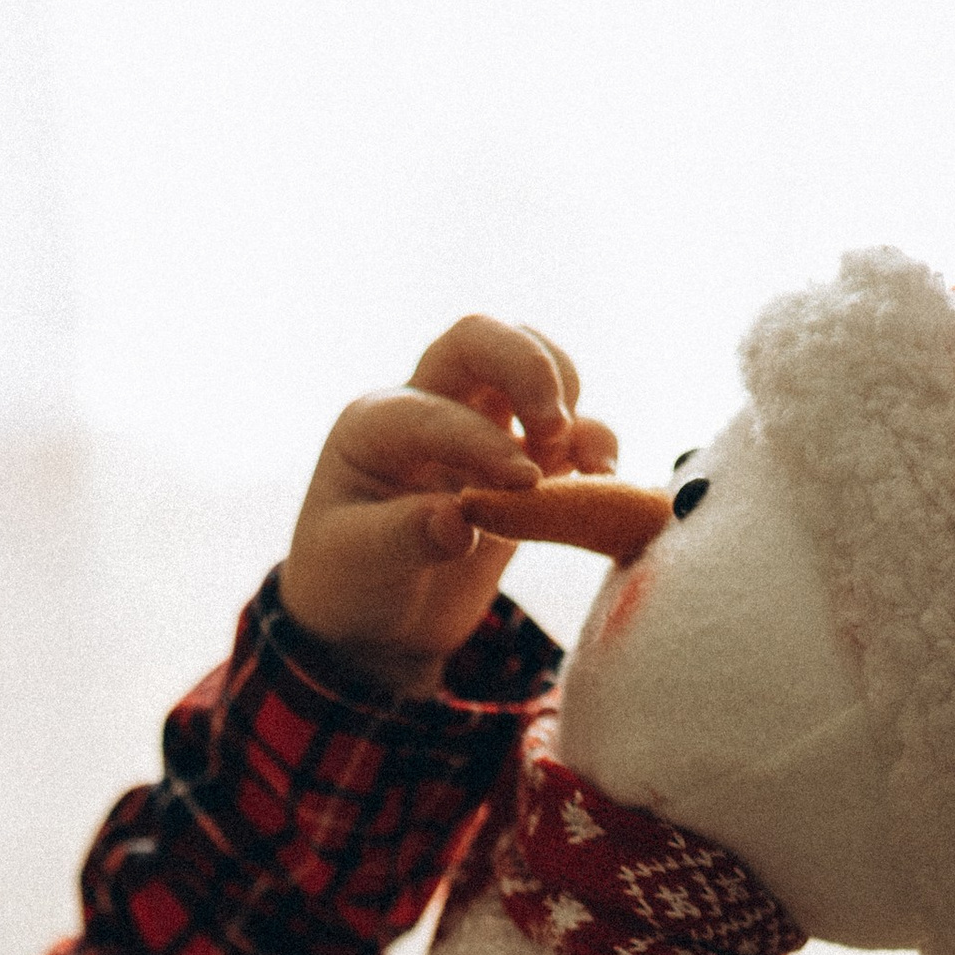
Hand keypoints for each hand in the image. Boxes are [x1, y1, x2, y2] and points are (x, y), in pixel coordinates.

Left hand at [281, 314, 618, 694]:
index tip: (524, 484)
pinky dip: (595, 442)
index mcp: (376, 425)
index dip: (482, 441)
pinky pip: (570, 428)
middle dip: (528, 367)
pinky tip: (603, 479)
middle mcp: (429, 407)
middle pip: (480, 340)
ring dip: (567, 396)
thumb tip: (457, 521)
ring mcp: (481, 427)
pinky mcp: (525, 460)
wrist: (376, 615)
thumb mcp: (357, 563)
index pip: (435, 412)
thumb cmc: (350, 578)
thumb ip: (403, 538)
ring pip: (533, 363)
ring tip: (583, 459)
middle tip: (555, 427)